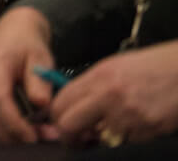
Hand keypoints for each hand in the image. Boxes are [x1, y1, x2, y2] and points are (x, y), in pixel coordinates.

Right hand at [0, 6, 58, 145]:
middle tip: (34, 144)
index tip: (34, 138)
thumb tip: (41, 104)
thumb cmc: (27, 46)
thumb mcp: (41, 58)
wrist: (11, 32)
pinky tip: (6, 141)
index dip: (14, 124)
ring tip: (22, 143)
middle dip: (8, 139)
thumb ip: (40, 82)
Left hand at [49, 39, 177, 146]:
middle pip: (69, 124)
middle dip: (69, 134)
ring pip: (98, 138)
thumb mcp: (115, 67)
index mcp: (98, 77)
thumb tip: (72, 106)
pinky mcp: (146, 129)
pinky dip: (126, 137)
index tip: (59, 122)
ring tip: (112, 125)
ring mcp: (128, 115)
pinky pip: (125, 141)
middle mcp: (109, 96)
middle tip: (75, 137)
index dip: (56, 116)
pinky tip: (135, 123)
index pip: (61, 102)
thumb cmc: (152, 66)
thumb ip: (91, 86)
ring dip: (101, 137)